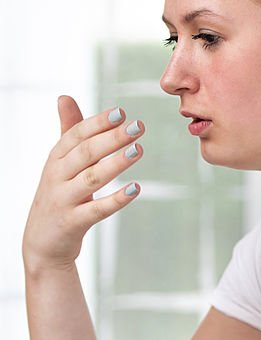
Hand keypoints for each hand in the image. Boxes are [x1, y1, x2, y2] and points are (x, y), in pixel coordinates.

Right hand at [22, 96, 144, 272]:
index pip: (76, 135)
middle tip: (138, 126)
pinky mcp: (72, 223)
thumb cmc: (58, 193)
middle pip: (85, 153)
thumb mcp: (60, 162)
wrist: (42, 242)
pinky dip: (116, 200)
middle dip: (112, 138)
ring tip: (138, 150)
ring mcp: (63, 200)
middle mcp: (56, 177)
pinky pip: (96, 210)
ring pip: (91, 179)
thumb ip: (68, 130)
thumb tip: (64, 96)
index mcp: (56, 159)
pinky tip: (135, 189)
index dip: (98, 123)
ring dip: (115, 164)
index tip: (122, 112)